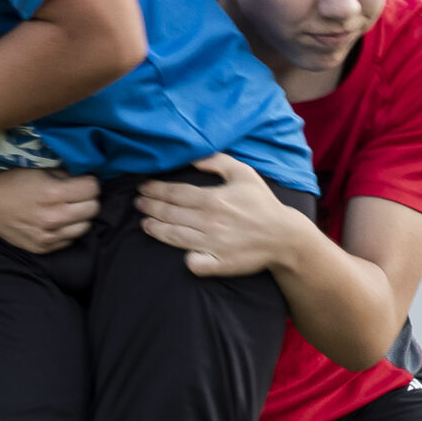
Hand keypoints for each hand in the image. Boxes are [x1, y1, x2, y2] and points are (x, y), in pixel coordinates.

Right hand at [0, 169, 100, 253]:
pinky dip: (67, 230)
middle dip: (88, 199)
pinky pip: (70, 239)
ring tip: (68, 210)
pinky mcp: (45, 248)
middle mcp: (54, 217)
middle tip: (77, 196)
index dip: (90, 182)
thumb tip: (83, 180)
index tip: (83, 182)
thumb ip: (65, 176)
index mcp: (53, 193)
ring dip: (80, 217)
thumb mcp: (40, 171)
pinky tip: (56, 222)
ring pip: (85, 227)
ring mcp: (50, 236)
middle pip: (93, 209)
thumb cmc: (13, 184)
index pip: (93, 188)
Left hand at [135, 154, 306, 276]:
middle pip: (170, 214)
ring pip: (174, 237)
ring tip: (144, 224)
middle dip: (150, 207)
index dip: (155, 190)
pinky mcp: (218, 264)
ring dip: (155, 229)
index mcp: (213, 199)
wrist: (283, 237)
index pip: (175, 193)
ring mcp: (212, 245)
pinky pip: (194, 263)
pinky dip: (185, 258)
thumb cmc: (262, 203)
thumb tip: (192, 156)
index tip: (142, 187)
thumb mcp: (244, 174)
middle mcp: (209, 222)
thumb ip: (217, 161)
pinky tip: (177, 252)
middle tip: (137, 203)